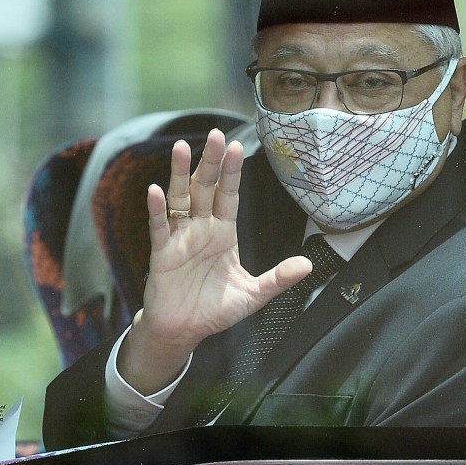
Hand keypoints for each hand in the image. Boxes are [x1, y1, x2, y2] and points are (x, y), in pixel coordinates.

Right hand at [118, 129, 311, 394]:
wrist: (184, 331)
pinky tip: (157, 191)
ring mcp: (180, 238)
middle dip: (210, 162)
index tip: (236, 146)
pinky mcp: (162, 254)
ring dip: (179, 174)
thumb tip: (308, 265)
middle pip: (205, 188)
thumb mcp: (253, 295)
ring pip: (180, 199)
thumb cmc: (215, 310)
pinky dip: (158, 210)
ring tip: (181, 147)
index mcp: (224, 233)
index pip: (229, 196)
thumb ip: (278, 279)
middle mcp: (201, 229)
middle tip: (215, 134)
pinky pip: (159, 228)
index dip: (231, 172)